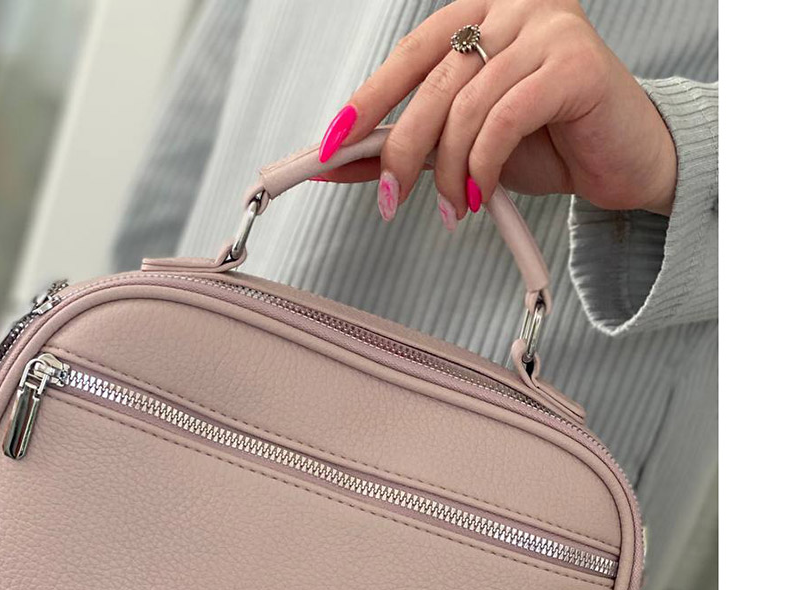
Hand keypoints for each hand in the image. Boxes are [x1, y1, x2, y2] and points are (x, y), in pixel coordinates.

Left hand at [315, 0, 676, 225]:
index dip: (367, 101)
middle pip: (433, 81)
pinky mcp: (576, 62)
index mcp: (479, 13)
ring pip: (467, 104)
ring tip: (451, 208)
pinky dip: (482, 166)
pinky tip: (477, 195)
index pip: (409, 54)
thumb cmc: (545, 144)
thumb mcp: (462, 143)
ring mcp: (548, 27)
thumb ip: (408, 143)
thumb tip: (339, 164)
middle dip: (402, 150)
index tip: (328, 146)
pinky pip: (504, 118)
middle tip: (390, 200)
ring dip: (447, 169)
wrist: (622, 161)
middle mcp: (513, 6)